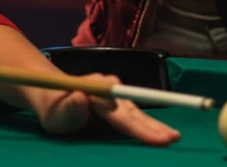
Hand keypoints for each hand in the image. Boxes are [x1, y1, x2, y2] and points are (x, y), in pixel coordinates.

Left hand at [32, 73, 180, 145]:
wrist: (53, 94)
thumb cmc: (53, 108)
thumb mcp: (52, 112)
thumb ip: (67, 108)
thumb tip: (82, 96)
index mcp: (95, 90)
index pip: (120, 114)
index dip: (140, 128)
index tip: (159, 138)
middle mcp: (110, 87)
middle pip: (134, 110)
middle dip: (154, 126)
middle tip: (174, 139)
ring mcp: (116, 91)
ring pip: (137, 111)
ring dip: (155, 125)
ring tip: (173, 137)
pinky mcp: (119, 99)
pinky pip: (135, 112)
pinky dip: (148, 123)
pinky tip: (161, 132)